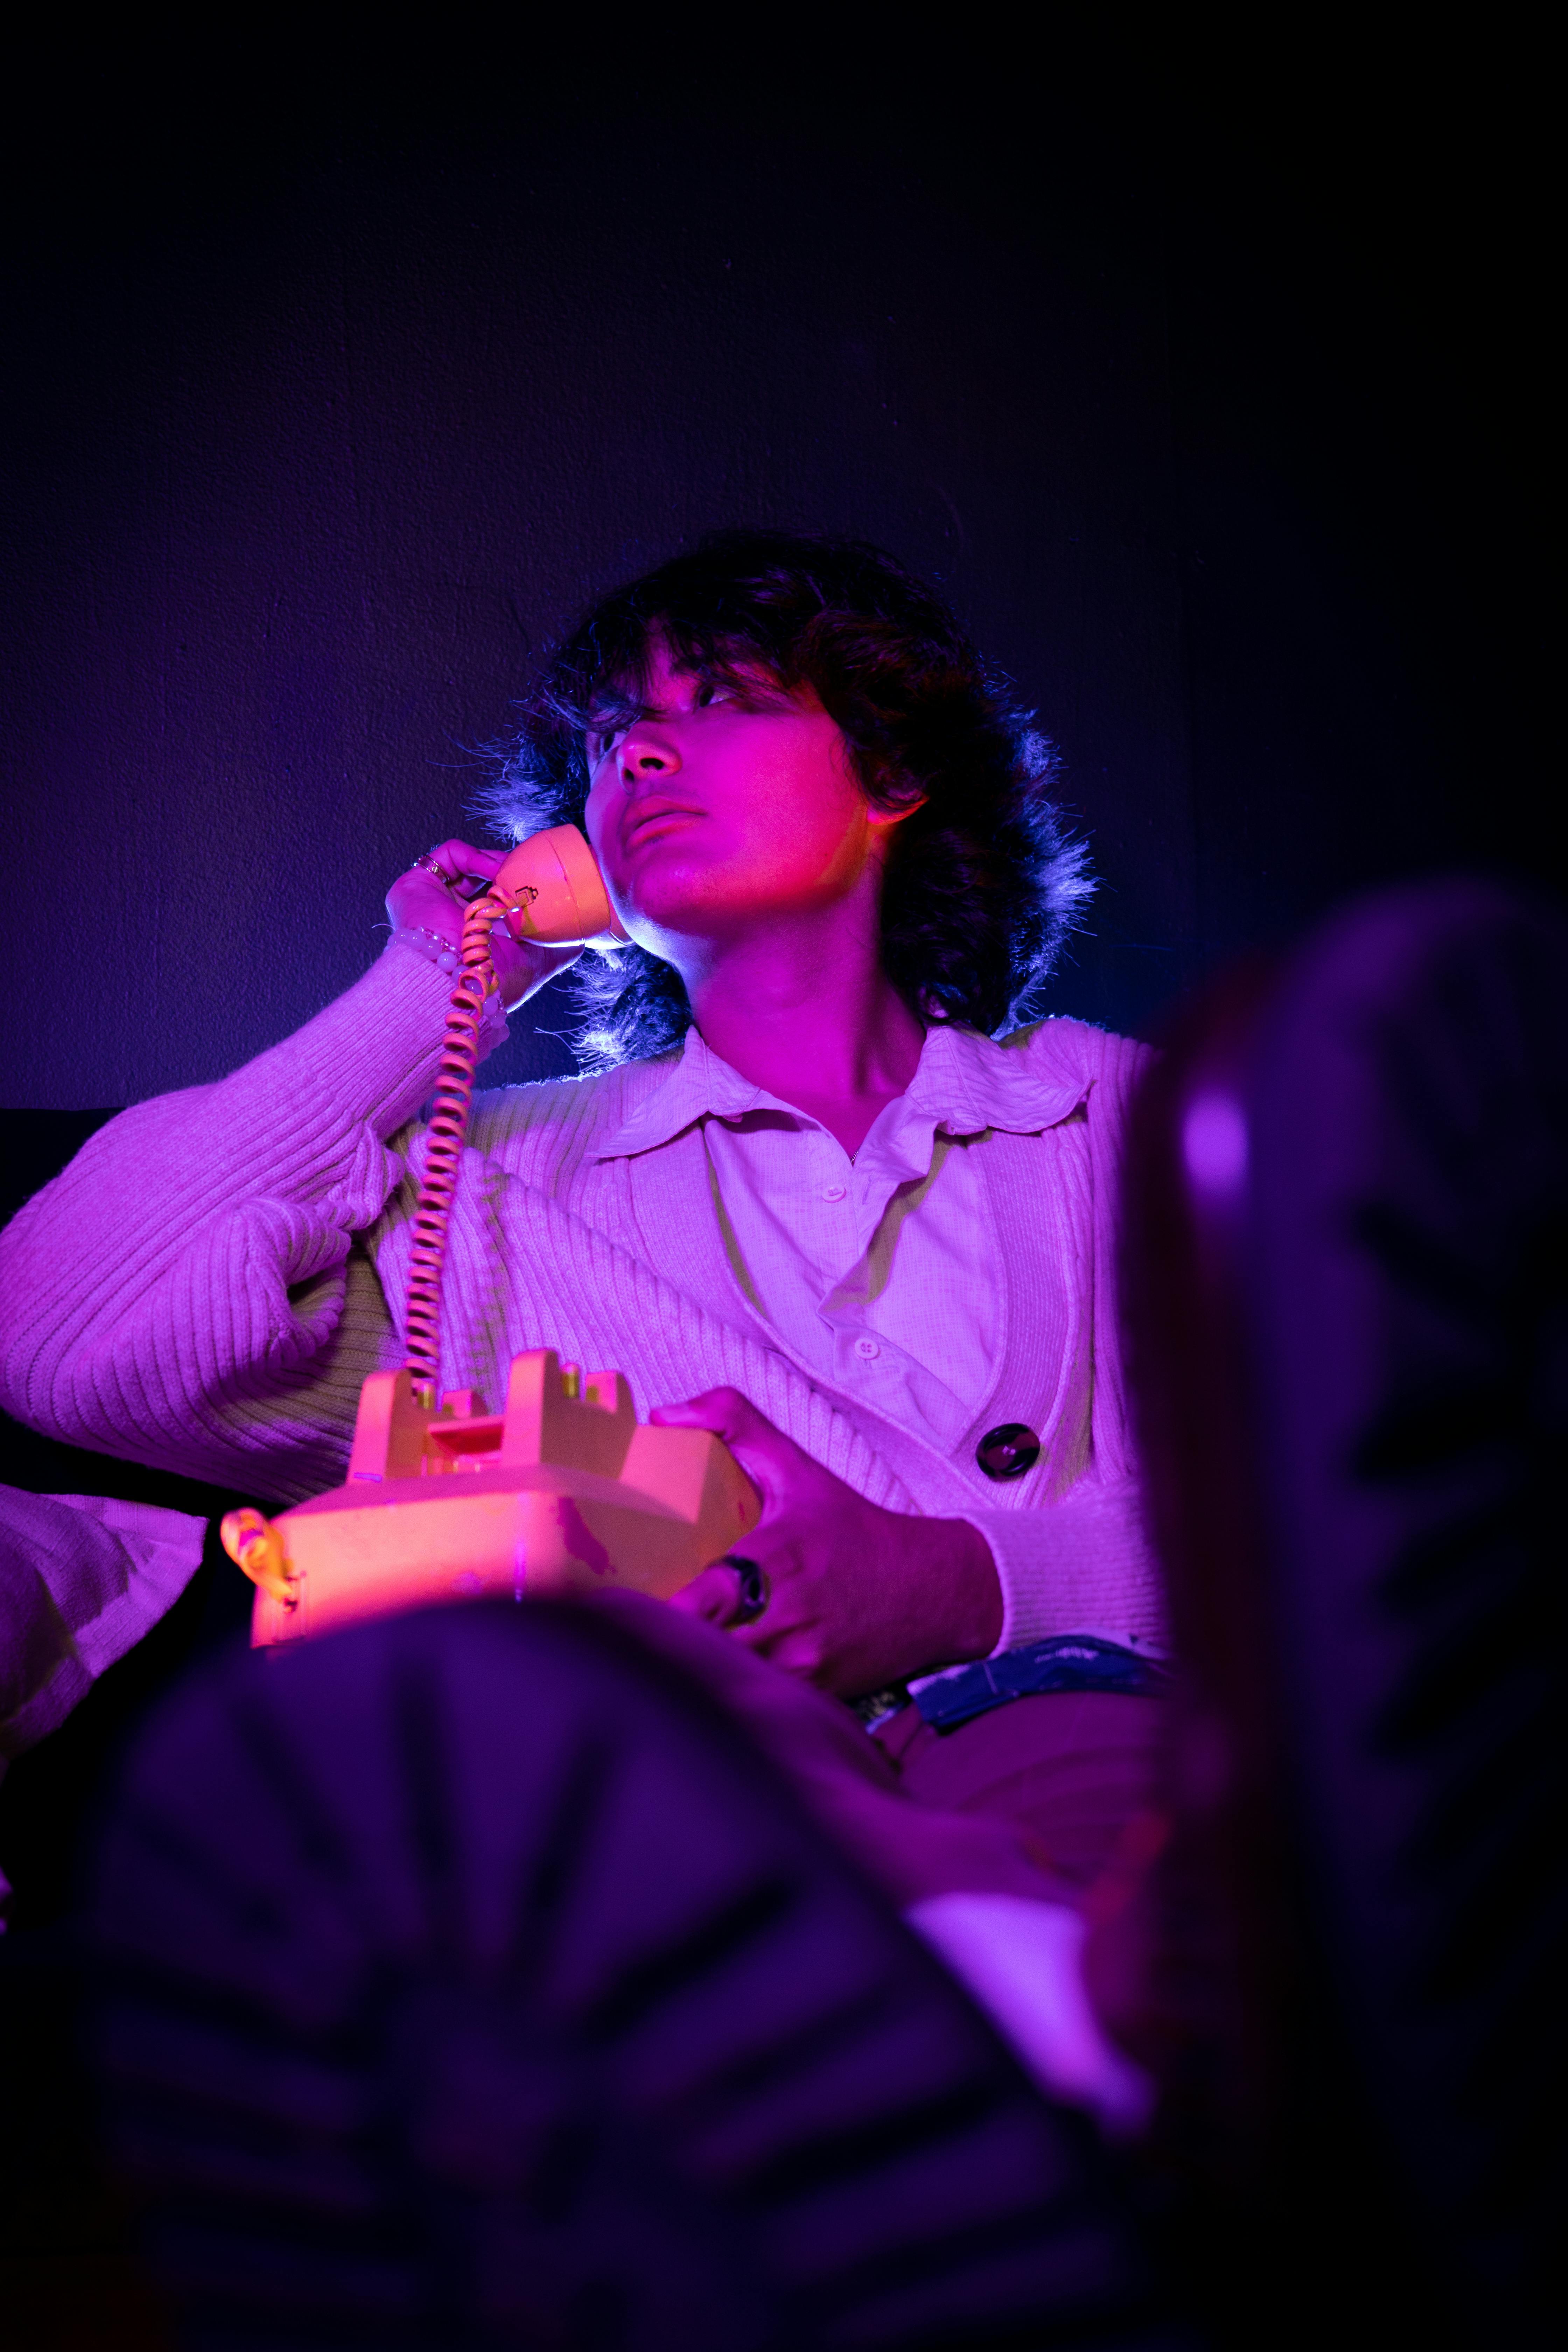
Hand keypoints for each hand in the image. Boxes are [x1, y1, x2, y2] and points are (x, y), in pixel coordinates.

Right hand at [386, 839, 583, 1007]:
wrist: (459, 983)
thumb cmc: (496, 983)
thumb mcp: (540, 963)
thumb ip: (561, 944)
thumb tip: (581, 929)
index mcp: (475, 936)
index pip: (498, 901)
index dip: (519, 888)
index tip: (539, 884)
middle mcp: (450, 917)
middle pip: (485, 879)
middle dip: (512, 872)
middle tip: (530, 874)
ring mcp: (432, 900)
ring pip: (469, 864)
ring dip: (498, 863)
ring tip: (514, 875)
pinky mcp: (416, 884)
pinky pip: (450, 855)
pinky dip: (476, 857)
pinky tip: (494, 873)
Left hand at [655, 1387, 1002, 1695]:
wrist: (932, 1591)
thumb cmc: (853, 1530)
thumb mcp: (798, 1468)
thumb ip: (735, 1424)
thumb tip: (665, 1413)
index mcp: (774, 1561)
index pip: (703, 1600)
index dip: (661, 1612)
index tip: (623, 1606)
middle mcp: (786, 1619)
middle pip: (702, 1651)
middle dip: (665, 1646)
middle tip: (628, 1635)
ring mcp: (800, 1664)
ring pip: (725, 1682)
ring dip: (693, 1670)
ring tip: (660, 1656)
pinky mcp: (813, 1695)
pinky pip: (758, 1701)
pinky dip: (731, 1692)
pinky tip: (710, 1680)